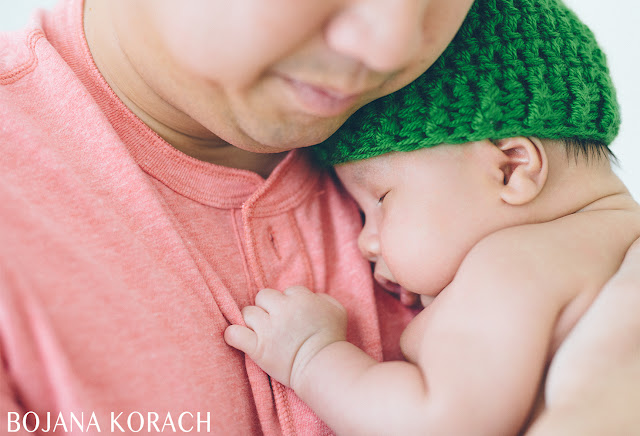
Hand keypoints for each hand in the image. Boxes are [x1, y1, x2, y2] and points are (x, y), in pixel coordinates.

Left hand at [224, 286, 346, 389]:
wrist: (324, 368)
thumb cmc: (333, 339)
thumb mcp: (337, 310)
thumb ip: (322, 297)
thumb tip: (310, 296)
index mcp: (301, 298)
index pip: (286, 291)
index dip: (289, 304)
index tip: (293, 317)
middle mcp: (283, 310)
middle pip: (263, 296)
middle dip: (268, 308)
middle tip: (276, 323)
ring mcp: (268, 329)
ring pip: (247, 313)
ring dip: (253, 322)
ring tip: (262, 333)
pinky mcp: (257, 348)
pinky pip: (234, 334)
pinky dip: (234, 335)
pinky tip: (239, 338)